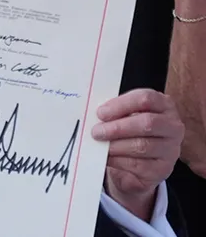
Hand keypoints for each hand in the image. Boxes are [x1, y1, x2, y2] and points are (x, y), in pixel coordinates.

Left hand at [93, 89, 183, 221]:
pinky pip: (138, 165)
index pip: (146, 99)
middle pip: (147, 123)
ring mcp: (171, 149)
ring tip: (99, 145)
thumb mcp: (125, 116)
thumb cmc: (129, 131)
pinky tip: (107, 157)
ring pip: (142, 146)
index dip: (121, 105)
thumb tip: (96, 115)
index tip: (101, 113)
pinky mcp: (163, 169)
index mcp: (163, 105)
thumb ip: (114, 112)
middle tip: (96, 132)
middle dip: (117, 128)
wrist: (139, 162)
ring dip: (115, 146)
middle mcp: (173, 126)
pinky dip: (118, 160)